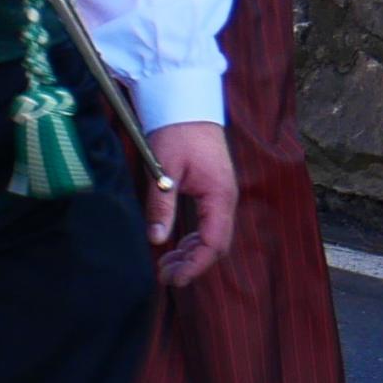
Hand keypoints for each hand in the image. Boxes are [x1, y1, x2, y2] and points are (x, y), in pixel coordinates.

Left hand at [147, 120, 237, 282]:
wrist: (186, 102)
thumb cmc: (176, 131)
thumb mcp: (164, 169)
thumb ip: (161, 204)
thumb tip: (157, 239)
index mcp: (219, 196)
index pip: (214, 242)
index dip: (195, 265)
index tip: (174, 279)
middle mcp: (225, 199)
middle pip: (215, 244)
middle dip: (191, 264)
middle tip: (164, 276)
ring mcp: (220, 195)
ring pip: (211, 235)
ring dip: (190, 253)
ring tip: (165, 265)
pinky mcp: (211, 191)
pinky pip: (206, 223)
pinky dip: (191, 238)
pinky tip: (173, 245)